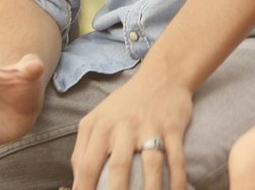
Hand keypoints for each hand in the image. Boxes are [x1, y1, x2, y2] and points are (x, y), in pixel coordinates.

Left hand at [70, 68, 193, 189]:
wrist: (161, 76)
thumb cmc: (124, 104)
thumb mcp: (96, 119)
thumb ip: (82, 148)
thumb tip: (77, 182)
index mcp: (101, 127)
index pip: (87, 165)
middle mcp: (124, 127)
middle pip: (119, 166)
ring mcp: (151, 126)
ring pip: (151, 164)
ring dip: (151, 189)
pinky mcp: (173, 127)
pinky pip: (176, 157)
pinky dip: (177, 178)